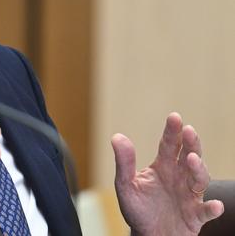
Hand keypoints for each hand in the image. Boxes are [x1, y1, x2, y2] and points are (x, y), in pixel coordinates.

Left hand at [112, 112, 223, 235]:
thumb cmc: (138, 209)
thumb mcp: (125, 185)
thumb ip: (124, 162)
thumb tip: (117, 137)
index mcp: (163, 167)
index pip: (169, 145)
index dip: (172, 131)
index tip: (175, 117)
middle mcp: (179, 177)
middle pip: (188, 156)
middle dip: (190, 143)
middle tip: (189, 131)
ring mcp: (189, 196)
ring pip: (199, 179)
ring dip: (198, 169)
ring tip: (192, 159)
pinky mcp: (195, 216)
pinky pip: (205, 211)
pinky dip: (211, 208)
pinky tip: (215, 205)